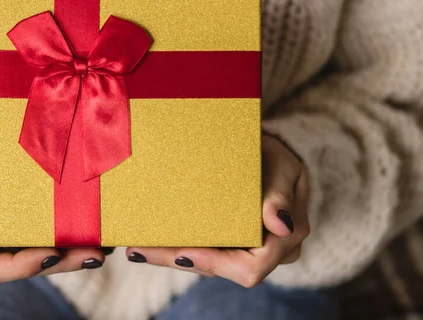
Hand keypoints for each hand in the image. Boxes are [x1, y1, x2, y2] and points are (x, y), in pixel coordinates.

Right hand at [0, 135, 107, 287]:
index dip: (19, 267)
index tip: (52, 255)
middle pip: (15, 271)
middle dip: (56, 265)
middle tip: (91, 254)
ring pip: (32, 263)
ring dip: (67, 260)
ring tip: (98, 250)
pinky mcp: (13, 241)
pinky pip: (39, 250)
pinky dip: (66, 247)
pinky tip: (92, 241)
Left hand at [125, 133, 309, 286]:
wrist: (266, 153)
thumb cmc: (275, 157)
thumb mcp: (282, 167)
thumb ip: (280, 194)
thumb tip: (281, 225)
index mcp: (285, 240)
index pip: (251, 266)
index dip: (215, 263)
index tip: (182, 252)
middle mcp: (267, 253)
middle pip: (220, 269)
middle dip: (179, 260)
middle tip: (140, 250)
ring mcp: (245, 249)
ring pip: (206, 264)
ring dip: (170, 256)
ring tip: (136, 248)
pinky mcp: (227, 242)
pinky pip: (202, 250)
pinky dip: (176, 246)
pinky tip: (149, 243)